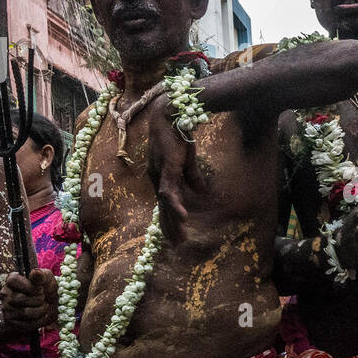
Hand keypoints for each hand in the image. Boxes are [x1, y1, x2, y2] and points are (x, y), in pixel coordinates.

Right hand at [1, 268, 56, 330]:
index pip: (13, 280)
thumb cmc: (47, 291)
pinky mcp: (11, 321)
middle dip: (39, 299)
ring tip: (44, 306)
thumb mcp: (48, 281)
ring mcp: (6, 308)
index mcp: (12, 279)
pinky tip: (40, 315)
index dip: (30, 286)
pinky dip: (39, 320)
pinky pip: (27, 323)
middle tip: (43, 297)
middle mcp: (5, 293)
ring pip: (25, 312)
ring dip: (41, 309)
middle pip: (21, 298)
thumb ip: (42, 275)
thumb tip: (36, 272)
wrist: (48, 309)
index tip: (40, 288)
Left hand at [148, 103, 208, 243]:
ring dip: (172, 222)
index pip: (165, 203)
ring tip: (180, 238)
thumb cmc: (179, 133)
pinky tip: (183, 217)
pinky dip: (175, 205)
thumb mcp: (188, 159)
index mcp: (161, 176)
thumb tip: (201, 192)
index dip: (170, 219)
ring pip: (165, 204)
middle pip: (163, 208)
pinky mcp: (167, 168)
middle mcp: (157, 177)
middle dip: (170, 227)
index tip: (176, 235)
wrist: (174, 112)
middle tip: (177, 245)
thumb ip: (193, 177)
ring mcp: (161, 173)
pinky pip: (170, 191)